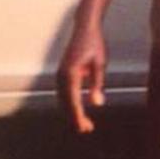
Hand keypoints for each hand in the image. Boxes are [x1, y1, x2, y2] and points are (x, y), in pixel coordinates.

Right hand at [58, 18, 106, 134]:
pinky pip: (64, 93)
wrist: (85, 28)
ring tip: (85, 124)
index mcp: (70, 73)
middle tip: (87, 130)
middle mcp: (61, 75)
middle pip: (66, 102)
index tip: (84, 127)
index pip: (73, 100)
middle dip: (75, 117)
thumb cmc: (94, 44)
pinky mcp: (62, 74)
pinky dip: (70, 104)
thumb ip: (97, 84)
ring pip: (64, 99)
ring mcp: (59, 74)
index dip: (78, 116)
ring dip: (72, 112)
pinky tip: (79, 111)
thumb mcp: (100, 64)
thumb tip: (97, 104)